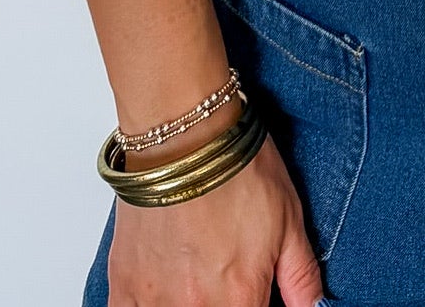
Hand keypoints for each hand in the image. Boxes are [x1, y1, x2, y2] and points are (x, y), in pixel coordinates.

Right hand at [107, 133, 324, 306]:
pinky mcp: (123, 285)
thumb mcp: (290, 221)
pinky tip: (166, 286)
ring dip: (189, 303)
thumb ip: (301, 280)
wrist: (185, 134)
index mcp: (240, 299)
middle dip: (226, 303)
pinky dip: (151, 305)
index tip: (254, 294)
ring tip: (196, 273)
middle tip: (225, 277)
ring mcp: (153, 300)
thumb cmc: (237, 168)